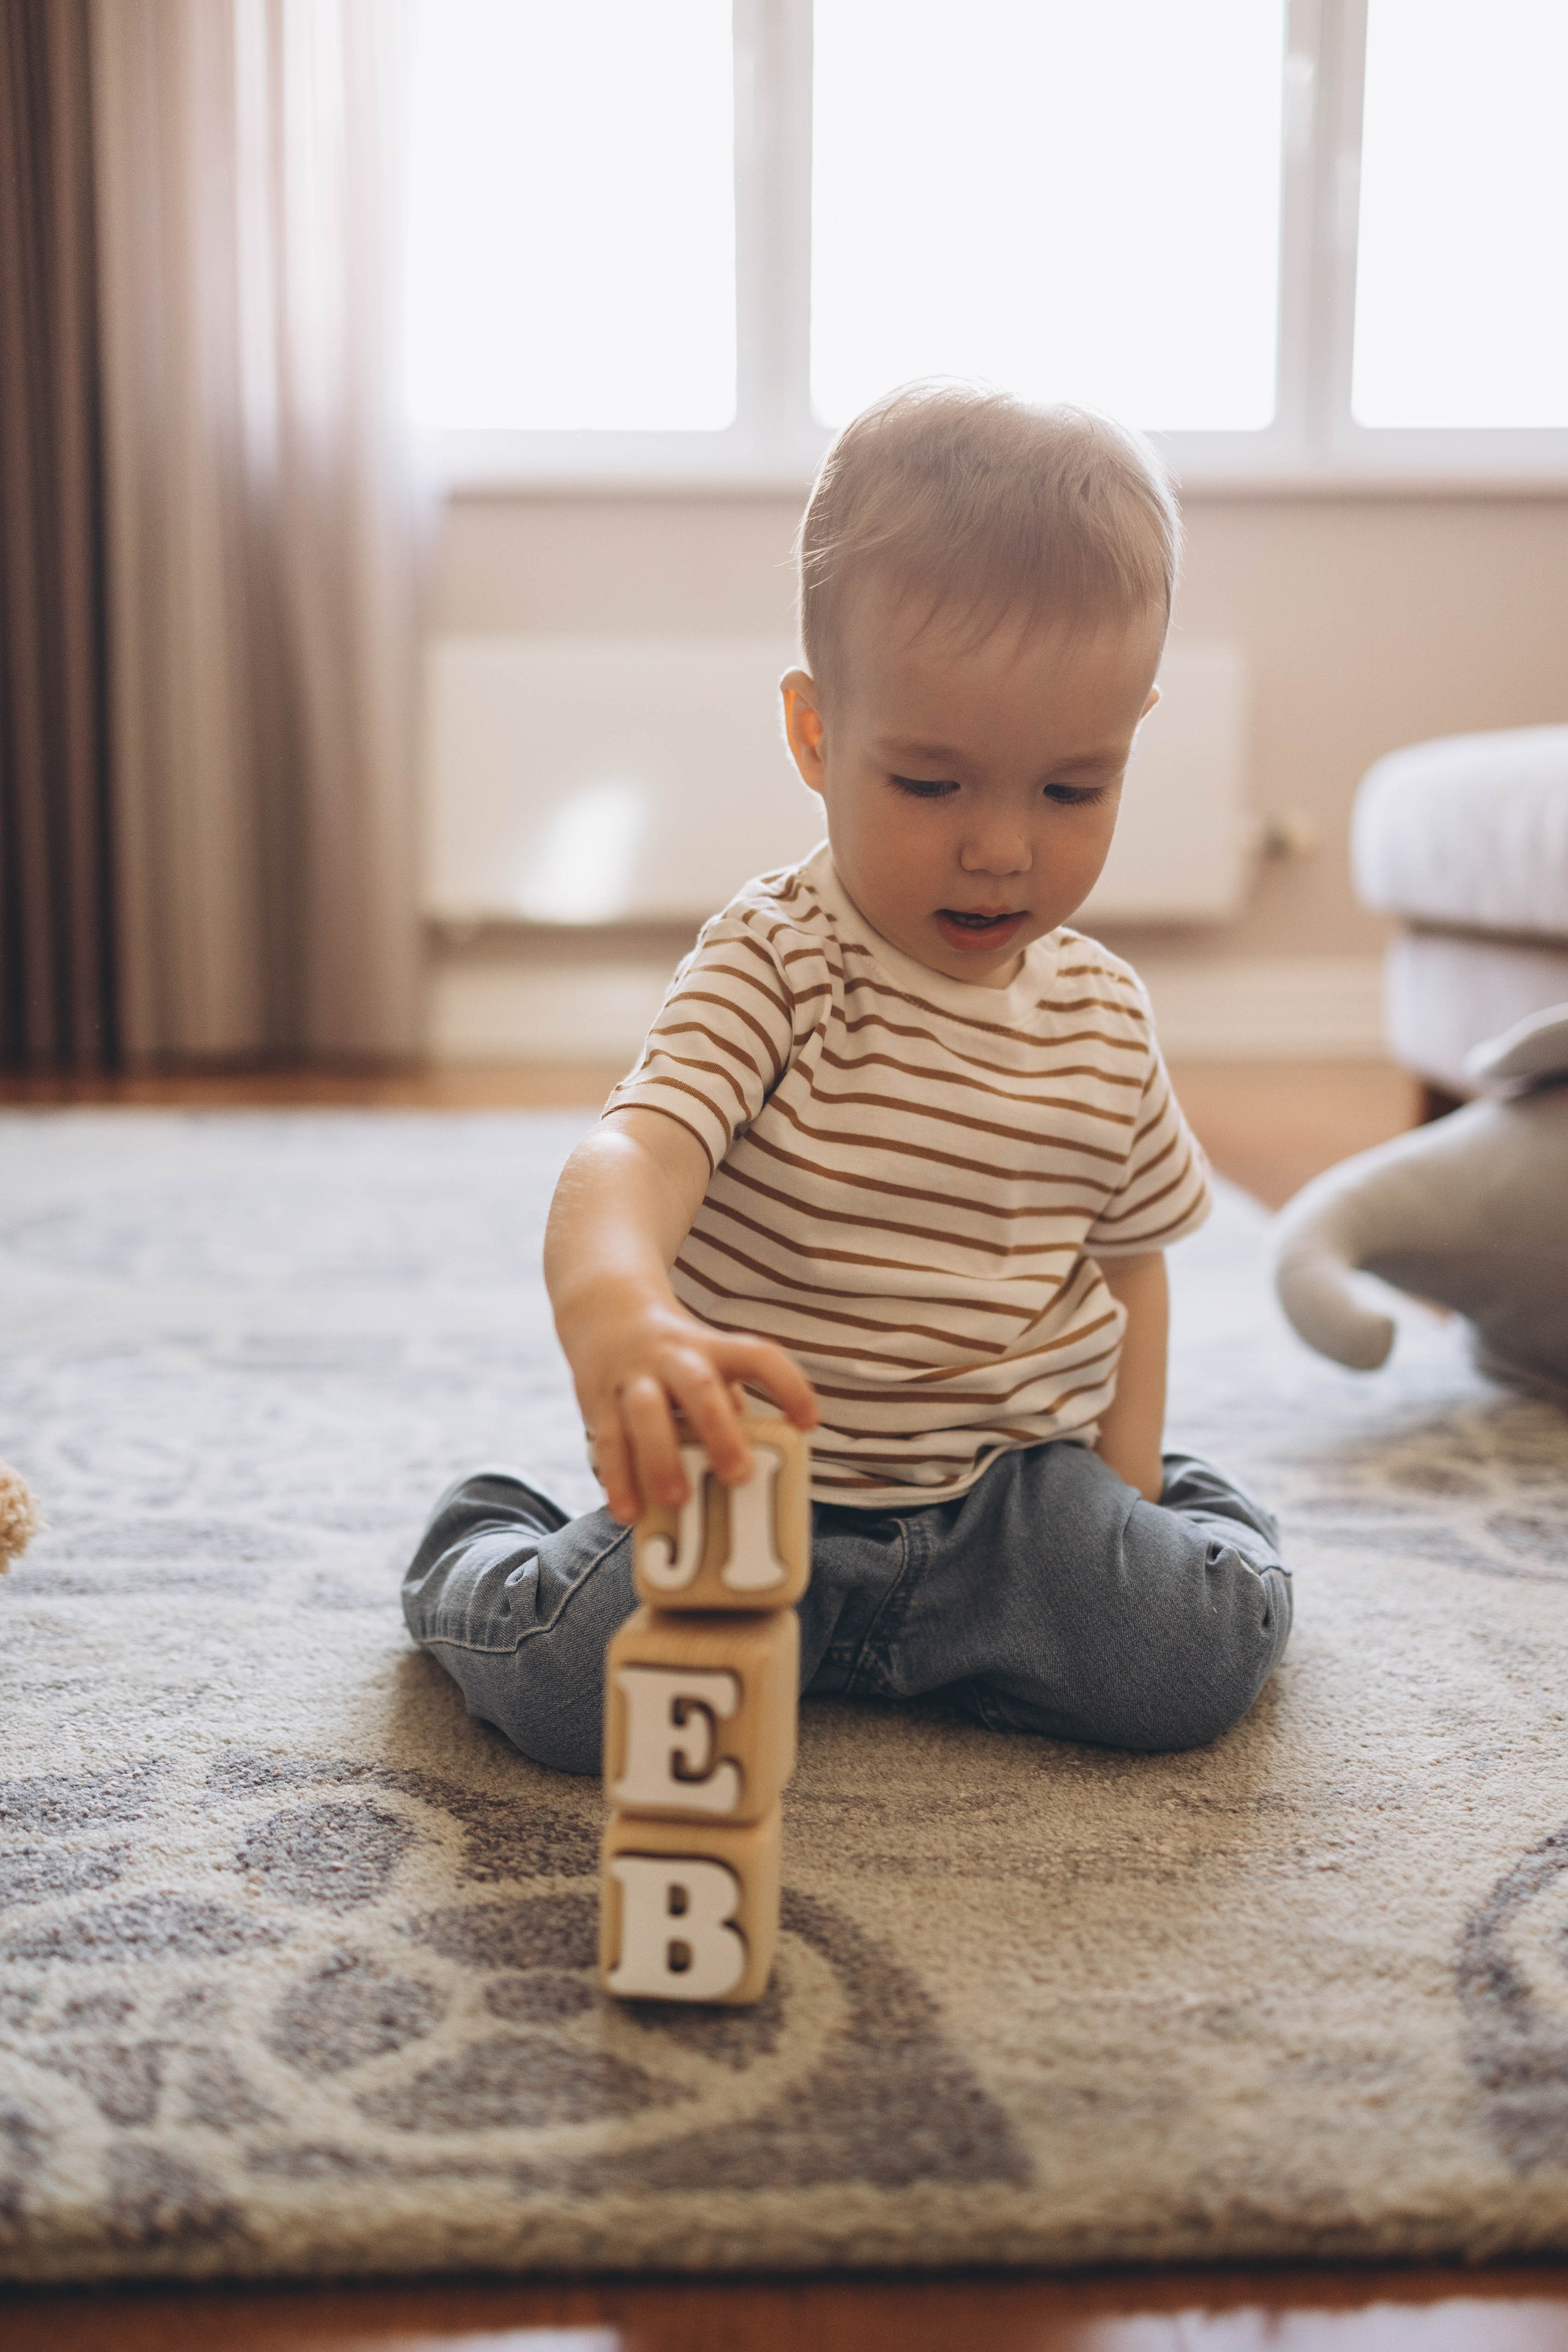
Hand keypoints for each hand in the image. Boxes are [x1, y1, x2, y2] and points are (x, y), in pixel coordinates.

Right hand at [566, 1281, 817, 1525]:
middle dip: (719, 1431)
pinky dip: (616, 1479)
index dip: (788, 1386)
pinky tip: (629, 1513)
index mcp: (711, 1348)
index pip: (758, 1357)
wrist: (604, 1310)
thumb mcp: (706, 1361)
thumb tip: (753, 1474)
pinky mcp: (597, 1401)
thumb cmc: (673, 1353)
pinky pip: (606, 1441)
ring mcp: (633, 1377)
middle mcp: (672, 1358)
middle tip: (739, 1474)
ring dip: (661, 1458)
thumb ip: (727, 1404)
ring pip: (644, 1412)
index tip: (809, 1423)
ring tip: (676, 1501)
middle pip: (699, 1385)